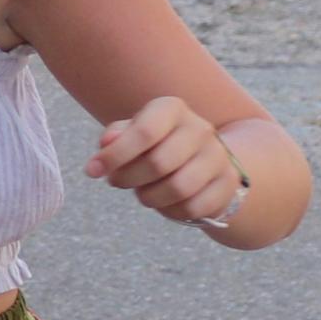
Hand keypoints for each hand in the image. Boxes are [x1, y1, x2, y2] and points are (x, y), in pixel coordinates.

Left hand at [87, 97, 242, 228]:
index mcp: (172, 109)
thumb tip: (106, 143)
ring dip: (149, 197)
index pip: (145, 132)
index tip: (92, 171)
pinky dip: (171, 211)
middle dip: (128, 179)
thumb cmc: (154, 144)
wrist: (201, 159)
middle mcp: (200, 128)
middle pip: (159, 164)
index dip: (115, 155)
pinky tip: (165, 202)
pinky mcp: (228, 183)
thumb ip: (116, 135)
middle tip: (116, 181)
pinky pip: (194, 207)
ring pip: (179, 188)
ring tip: (142, 192)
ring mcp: (219, 156)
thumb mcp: (132, 133)